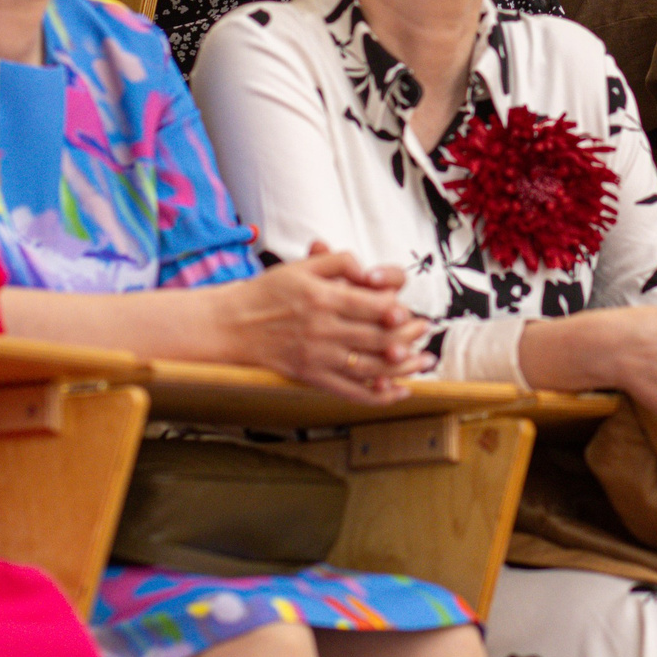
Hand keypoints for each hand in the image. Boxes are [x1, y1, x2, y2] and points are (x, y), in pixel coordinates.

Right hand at [215, 242, 427, 402]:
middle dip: (410, 336)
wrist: (230, 325)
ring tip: (425, 361)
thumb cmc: (267, 293)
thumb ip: (338, 262)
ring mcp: (319, 357)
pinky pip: (351, 391)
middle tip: (426, 331)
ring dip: (404, 366)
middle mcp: (324, 329)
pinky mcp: (312, 378)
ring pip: (372, 366)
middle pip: (379, 337)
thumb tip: (368, 270)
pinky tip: (399, 391)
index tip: (408, 311)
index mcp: (323, 298)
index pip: (374, 306)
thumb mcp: (300, 267)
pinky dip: (378, 395)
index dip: (398, 310)